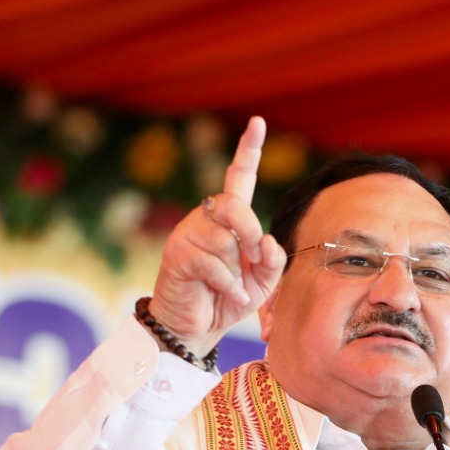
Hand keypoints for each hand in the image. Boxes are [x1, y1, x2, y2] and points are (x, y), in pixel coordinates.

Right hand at [147, 117, 287, 354]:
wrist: (195, 327)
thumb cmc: (229, 298)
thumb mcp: (263, 281)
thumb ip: (272, 260)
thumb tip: (267, 240)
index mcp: (229, 219)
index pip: (239, 178)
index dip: (249, 150)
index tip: (258, 122)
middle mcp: (206, 218)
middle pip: (235, 206)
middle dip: (250, 233)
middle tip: (253, 258)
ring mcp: (188, 234)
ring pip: (225, 240)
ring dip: (237, 269)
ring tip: (233, 286)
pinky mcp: (177, 255)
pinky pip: (214, 265)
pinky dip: (228, 286)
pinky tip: (224, 296)